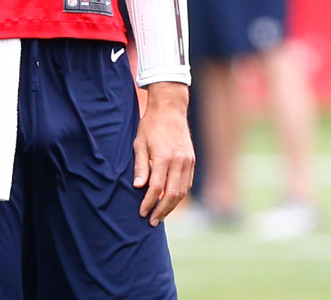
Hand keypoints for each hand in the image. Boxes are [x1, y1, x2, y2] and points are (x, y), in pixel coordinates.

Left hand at [133, 82, 194, 226]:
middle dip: (161, 210)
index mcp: (164, 157)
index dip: (148, 203)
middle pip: (172, 194)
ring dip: (172, 206)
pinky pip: (188, 183)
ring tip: (161, 215)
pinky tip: (171, 200)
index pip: (156, 188)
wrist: (170, 109)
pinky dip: (180, 194)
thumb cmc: (151, 125)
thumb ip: (140, 166)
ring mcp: (188, 160)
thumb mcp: (140, 143)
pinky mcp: (192, 159)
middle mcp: (179, 160)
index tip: (141, 212)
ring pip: (182, 191)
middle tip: (152, 221)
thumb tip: (138, 187)